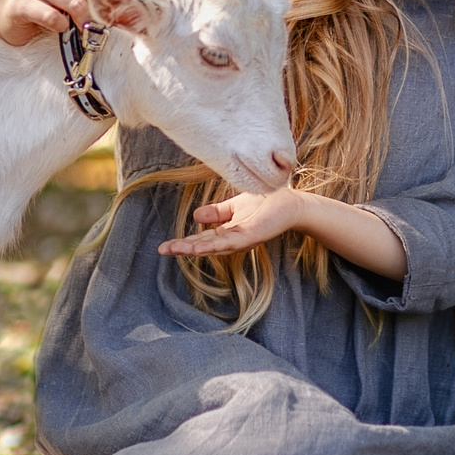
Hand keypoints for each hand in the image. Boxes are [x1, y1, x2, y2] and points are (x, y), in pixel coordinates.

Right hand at [0, 0, 149, 46]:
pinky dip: (61, 26)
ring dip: (82, 20)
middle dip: (98, 8)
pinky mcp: (20, 1)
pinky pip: (52, 16)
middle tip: (99, 22)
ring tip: (80, 26)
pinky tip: (60, 27)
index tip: (106, 3)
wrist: (15, 13)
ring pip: (74, 2)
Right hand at [160, 189, 314, 256]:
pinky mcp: (251, 236)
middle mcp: (232, 238)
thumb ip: (217, 212)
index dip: (183, 242)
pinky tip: (199, 246)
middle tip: (162, 250)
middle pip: (204, 245)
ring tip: (176, 249)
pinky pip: (230, 242)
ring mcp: (241, 239)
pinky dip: (214, 244)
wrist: (291, 203)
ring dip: (194, 248)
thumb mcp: (235, 206)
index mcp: (227, 231)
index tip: (164, 247)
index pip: (201, 238)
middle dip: (183, 248)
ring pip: (213, 246)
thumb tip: (195, 217)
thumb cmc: (266, 204)